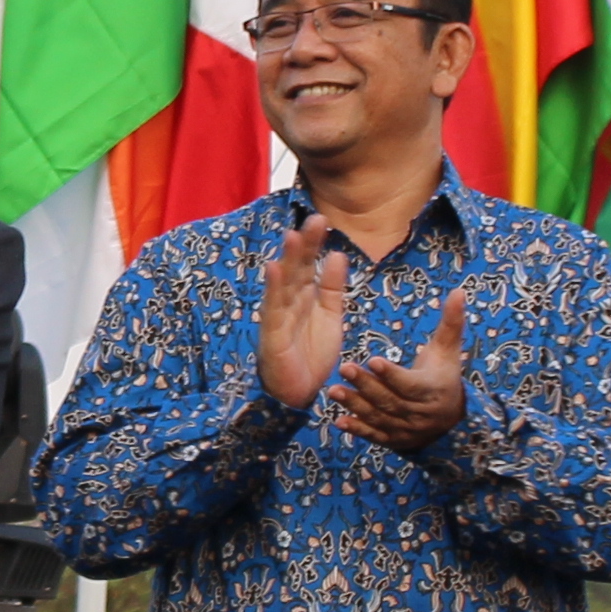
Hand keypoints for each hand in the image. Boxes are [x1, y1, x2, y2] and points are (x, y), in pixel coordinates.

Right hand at [256, 215, 354, 408]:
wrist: (300, 392)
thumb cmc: (312, 353)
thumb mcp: (330, 316)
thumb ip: (332, 287)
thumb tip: (337, 255)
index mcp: (304, 296)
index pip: (308, 264)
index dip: (314, 244)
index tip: (322, 220)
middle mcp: (290, 301)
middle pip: (296, 268)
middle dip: (304, 245)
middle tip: (315, 219)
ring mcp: (279, 316)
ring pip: (284, 284)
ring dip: (288, 260)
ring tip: (293, 236)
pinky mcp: (273, 333)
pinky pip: (274, 309)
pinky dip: (274, 289)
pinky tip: (275, 269)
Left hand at [327, 288, 469, 454]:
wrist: (453, 417)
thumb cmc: (444, 374)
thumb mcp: (448, 349)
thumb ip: (451, 322)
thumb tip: (459, 290)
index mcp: (435, 389)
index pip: (411, 383)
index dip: (392, 374)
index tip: (372, 360)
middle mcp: (421, 413)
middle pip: (391, 400)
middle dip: (366, 385)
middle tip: (344, 367)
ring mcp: (408, 430)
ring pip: (380, 418)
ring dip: (356, 406)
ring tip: (333, 391)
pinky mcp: (395, 440)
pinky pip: (375, 436)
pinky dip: (358, 430)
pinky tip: (338, 421)